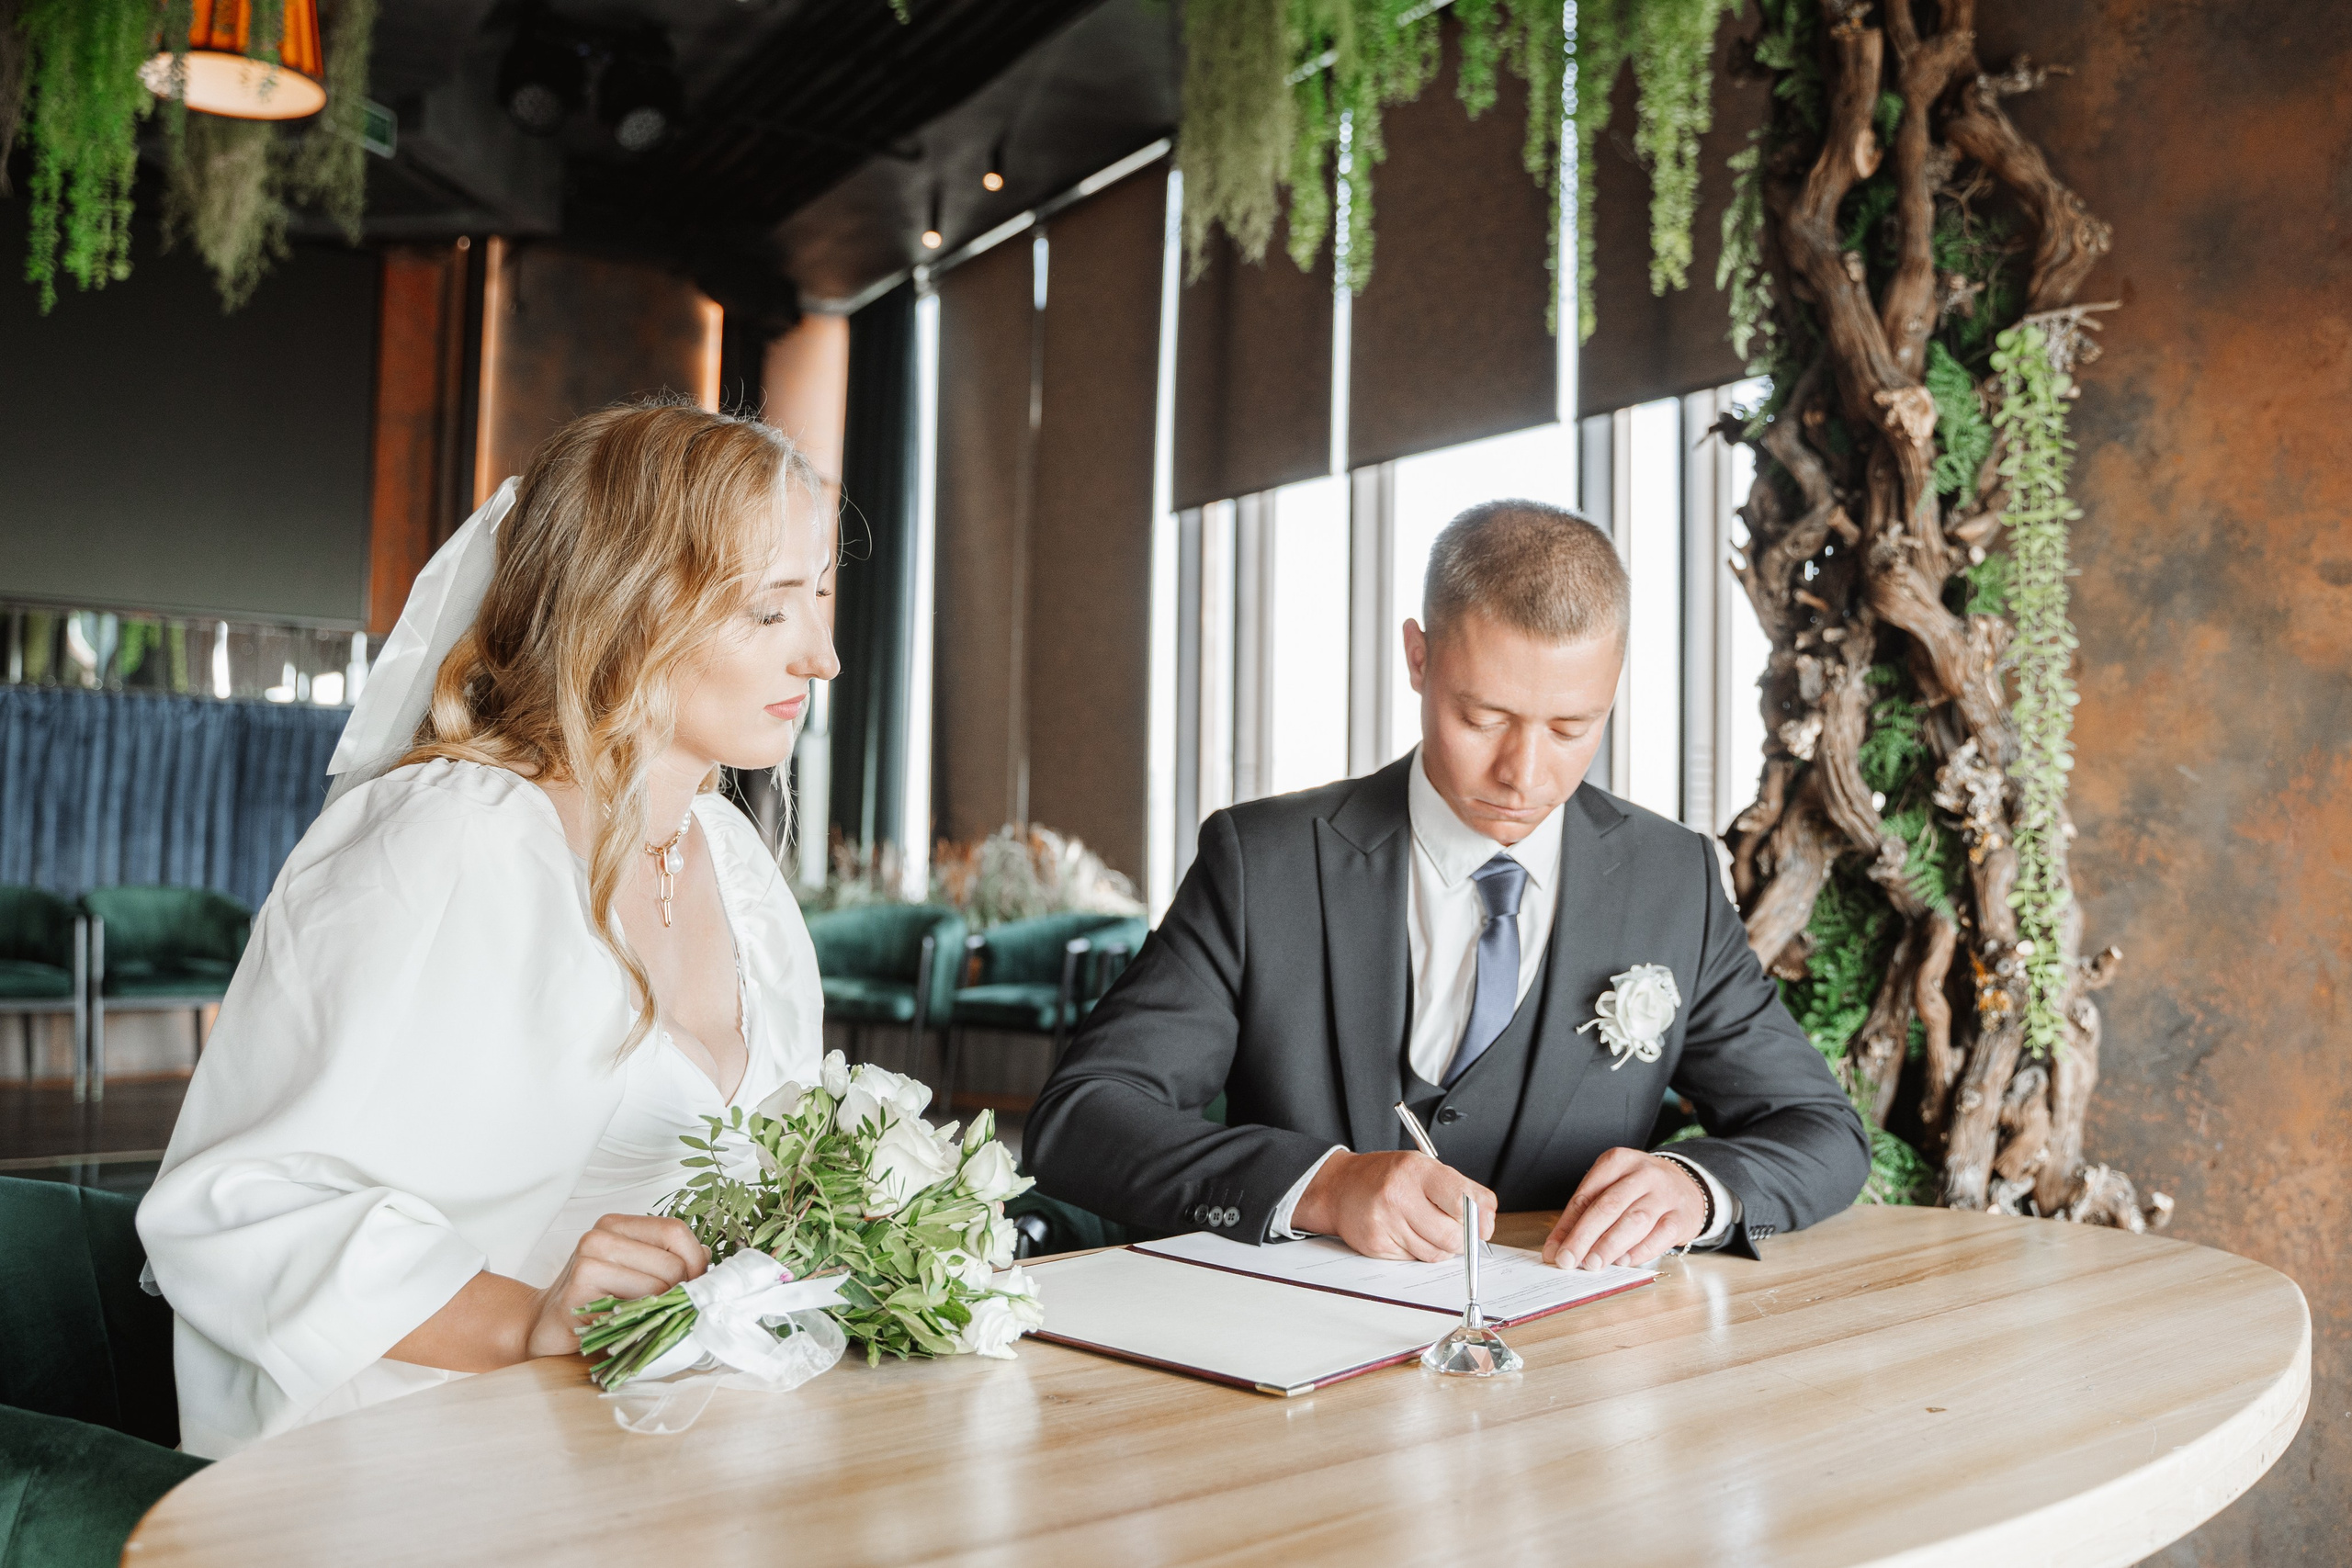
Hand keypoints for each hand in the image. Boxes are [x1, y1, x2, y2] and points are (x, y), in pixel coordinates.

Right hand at [524, 1213, 708, 1358]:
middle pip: (674, 1262)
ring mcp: (587, 1259)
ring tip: (643, 1321)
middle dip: (681, 1293)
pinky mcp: (579, 1288)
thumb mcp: (636, 1273)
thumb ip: (669, 1260)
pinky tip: (622, 1327)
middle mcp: (600, 1235)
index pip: (676, 1231)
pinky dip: (639, 1322)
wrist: (544, 1327)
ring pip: (659, 1285)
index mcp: (618, 1225)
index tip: (695, 1286)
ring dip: (660, 1311)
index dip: (696, 1262)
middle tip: (669, 1311)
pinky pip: (634, 1307)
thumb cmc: (596, 1303)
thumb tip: (708, 1260)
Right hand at [1292, 1150, 1495, 1261]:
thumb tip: (1488, 1222)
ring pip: (1435, 1253)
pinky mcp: (1375, 1244)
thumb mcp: (1425, 1169)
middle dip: (1462, 1240)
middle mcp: (1398, 1194)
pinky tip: (1406, 1234)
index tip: (1484, 1226)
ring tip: (1427, 1229)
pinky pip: (1413, 1260)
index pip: (1461, 1200)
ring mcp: (1385, 1221)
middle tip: (1457, 1231)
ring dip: (1441, 1248)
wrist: (1341, 1187)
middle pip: (1451, 1235)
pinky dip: (1418, 1252)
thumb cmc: (1389, 1177)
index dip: (1480, 1219)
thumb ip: (1461, 1190)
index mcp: (1416, 1170)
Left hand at [1542, 1148, 1706, 1269]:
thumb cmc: (1640, 1190)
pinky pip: (1659, 1236)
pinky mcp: (1682, 1216)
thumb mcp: (1612, 1188)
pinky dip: (1639, 1252)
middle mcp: (1643, 1174)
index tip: (1554, 1251)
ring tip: (1592, 1264)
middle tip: (1569, 1261)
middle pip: (1607, 1207)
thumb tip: (1559, 1248)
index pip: (1586, 1195)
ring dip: (1609, 1246)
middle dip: (1584, 1237)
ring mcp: (1665, 1194)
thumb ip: (1587, 1214)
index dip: (1567, 1226)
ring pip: (1634, 1221)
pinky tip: (1623, 1261)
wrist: (1688, 1187)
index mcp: (1618, 1161)